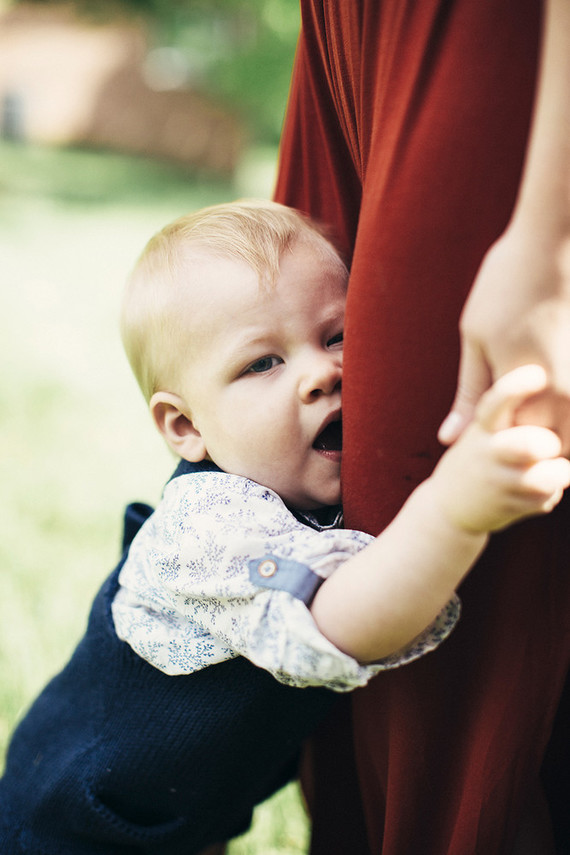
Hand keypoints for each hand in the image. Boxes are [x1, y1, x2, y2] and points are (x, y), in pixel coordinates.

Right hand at [432, 365, 569, 534]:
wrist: (445, 508)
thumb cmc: (476, 456)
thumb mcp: (481, 429)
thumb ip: (513, 412)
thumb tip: (545, 375)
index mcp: (482, 426)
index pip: (497, 401)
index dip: (517, 386)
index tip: (539, 373)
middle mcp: (487, 453)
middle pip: (530, 445)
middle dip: (549, 443)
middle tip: (549, 444)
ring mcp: (496, 482)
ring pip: (546, 477)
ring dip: (559, 473)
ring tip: (557, 469)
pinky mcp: (507, 508)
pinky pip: (547, 499)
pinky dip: (551, 494)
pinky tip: (542, 490)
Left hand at [438, 229, 569, 453]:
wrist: (553, 241)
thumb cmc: (505, 285)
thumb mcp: (474, 339)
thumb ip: (468, 395)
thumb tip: (448, 439)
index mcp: (521, 389)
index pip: (513, 449)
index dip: (498, 452)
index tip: (488, 446)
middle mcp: (562, 390)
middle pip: (548, 447)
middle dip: (529, 453)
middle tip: (510, 445)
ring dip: (554, 434)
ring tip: (531, 422)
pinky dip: (564, 412)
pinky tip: (548, 398)